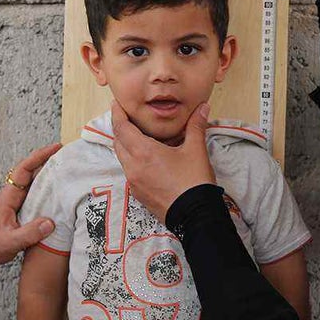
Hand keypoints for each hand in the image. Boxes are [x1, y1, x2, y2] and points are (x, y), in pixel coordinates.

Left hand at [0, 143, 60, 276]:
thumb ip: (29, 233)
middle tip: (68, 156)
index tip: (55, 148)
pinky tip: (60, 193)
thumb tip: (51, 222)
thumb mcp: (10, 242)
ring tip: (68, 170)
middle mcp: (14, 195)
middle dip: (48, 160)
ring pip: (35, 182)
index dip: (39, 157)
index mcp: (9, 197)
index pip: (24, 170)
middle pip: (31, 171)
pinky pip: (37, 195)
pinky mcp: (22, 210)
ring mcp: (18, 202)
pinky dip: (49, 190)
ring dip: (50, 174)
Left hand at [111, 101, 214, 225]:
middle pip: (118, 142)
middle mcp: (133, 167)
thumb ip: (196, 126)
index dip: (117, 114)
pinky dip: (133, 160)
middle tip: (129, 118)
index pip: (121, 128)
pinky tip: (148, 159)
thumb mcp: (196, 150)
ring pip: (122, 158)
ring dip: (127, 145)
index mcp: (144, 152)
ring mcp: (134, 182)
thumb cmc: (194, 182)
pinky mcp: (138, 194)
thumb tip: (203, 107)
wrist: (195, 215)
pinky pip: (129, 172)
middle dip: (121, 128)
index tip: (117, 104)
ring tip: (139, 136)